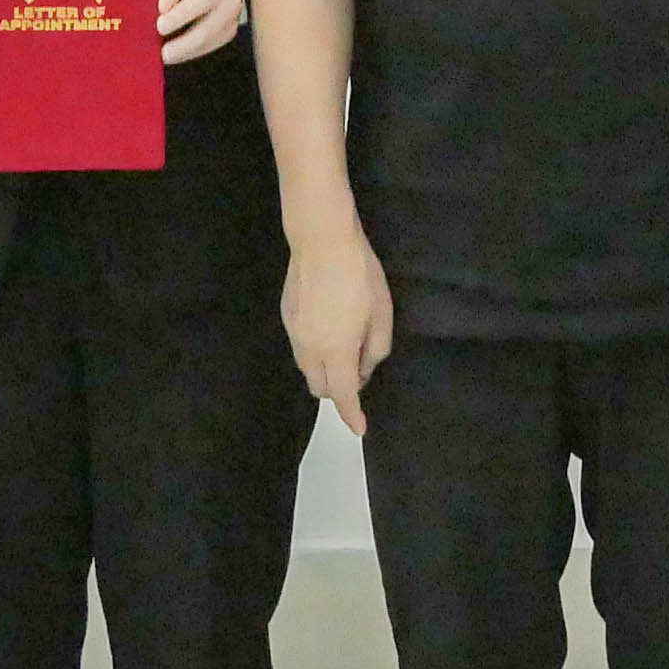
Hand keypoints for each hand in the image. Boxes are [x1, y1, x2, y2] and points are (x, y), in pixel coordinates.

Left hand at [155, 0, 249, 65]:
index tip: (159, 8)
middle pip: (201, 2)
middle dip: (178, 19)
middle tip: (157, 31)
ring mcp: (230, 5)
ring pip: (208, 30)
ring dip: (183, 46)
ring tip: (162, 55)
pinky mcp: (231, 27)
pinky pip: (211, 44)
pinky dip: (190, 52)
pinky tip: (173, 55)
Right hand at [284, 222, 394, 431]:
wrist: (321, 239)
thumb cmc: (359, 274)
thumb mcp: (382, 312)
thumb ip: (375, 348)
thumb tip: (364, 367)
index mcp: (337, 351)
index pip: (344, 395)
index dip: (352, 415)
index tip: (359, 428)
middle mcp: (310, 349)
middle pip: (320, 387)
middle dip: (338, 389)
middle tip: (358, 368)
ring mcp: (294, 333)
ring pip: (307, 368)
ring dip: (324, 370)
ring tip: (344, 344)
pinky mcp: (286, 316)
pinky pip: (300, 347)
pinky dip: (314, 350)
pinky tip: (328, 326)